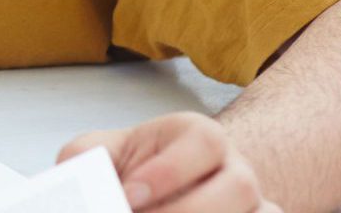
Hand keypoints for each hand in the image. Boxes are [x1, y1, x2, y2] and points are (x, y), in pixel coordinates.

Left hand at [63, 114, 276, 212]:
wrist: (159, 187)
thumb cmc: (130, 167)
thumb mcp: (102, 153)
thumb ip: (87, 161)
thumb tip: (84, 189)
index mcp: (198, 136)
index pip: (202, 143)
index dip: (167, 172)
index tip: (128, 195)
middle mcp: (236, 170)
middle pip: (239, 187)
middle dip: (188, 211)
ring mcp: (255, 206)